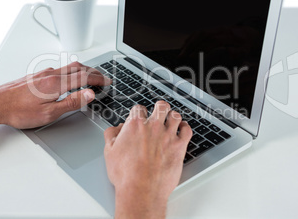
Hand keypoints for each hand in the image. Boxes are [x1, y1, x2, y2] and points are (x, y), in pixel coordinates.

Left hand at [0, 62, 110, 137]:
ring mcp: (43, 73)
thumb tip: (89, 94)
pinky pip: (59, 69)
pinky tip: (69, 78)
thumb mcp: (49, 113)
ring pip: (69, 67)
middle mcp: (50, 74)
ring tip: (90, 76)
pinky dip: (71, 71)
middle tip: (103, 77)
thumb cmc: (18, 111)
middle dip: (93, 72)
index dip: (99, 79)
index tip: (107, 81)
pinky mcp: (36, 75)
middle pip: (78, 68)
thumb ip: (72, 102)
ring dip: (83, 70)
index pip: (84, 77)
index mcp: (56, 83)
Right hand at [104, 101, 191, 218]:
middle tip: (159, 113)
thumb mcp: (109, 153)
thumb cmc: (126, 175)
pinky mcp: (180, 146)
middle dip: (159, 108)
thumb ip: (111, 135)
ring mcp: (168, 135)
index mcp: (135, 125)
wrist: (141, 190)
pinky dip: (185, 128)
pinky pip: (187, 130)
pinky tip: (182, 129)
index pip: (139, 108)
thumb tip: (115, 129)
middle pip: (161, 106)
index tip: (140, 117)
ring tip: (171, 120)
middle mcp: (153, 127)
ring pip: (175, 115)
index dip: (139, 112)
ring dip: (173, 117)